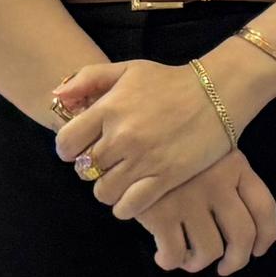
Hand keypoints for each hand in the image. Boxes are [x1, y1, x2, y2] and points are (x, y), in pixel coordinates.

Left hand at [50, 58, 239, 217]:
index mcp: (109, 109)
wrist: (218, 93)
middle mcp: (122, 137)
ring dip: (108, 188)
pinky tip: (133, 195)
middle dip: (92, 167)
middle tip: (108, 161)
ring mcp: (144, 160)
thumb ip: (87, 78)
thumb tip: (56, 96)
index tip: (82, 147)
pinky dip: (125, 206)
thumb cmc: (170, 81)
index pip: (66, 144)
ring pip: (103, 192)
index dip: (69, 149)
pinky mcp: (165, 178)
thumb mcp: (127, 69)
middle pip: (85, 170)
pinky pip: (129, 207)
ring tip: (121, 178)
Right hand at [142, 149, 275, 273]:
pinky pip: (175, 254)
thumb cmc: (170, 148)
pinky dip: (170, 262)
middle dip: (236, 261)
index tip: (257, 251)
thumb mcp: (207, 151)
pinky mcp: (161, 214)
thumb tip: (244, 233)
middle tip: (225, 268)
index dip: (266, 236)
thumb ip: (228, 179)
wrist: (127, 142)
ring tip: (187, 259)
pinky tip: (163, 255)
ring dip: (198, 263)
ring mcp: (190, 199)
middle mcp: (217, 182)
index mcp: (234, 164)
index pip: (264, 208)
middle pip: (242, 236)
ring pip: (209, 251)